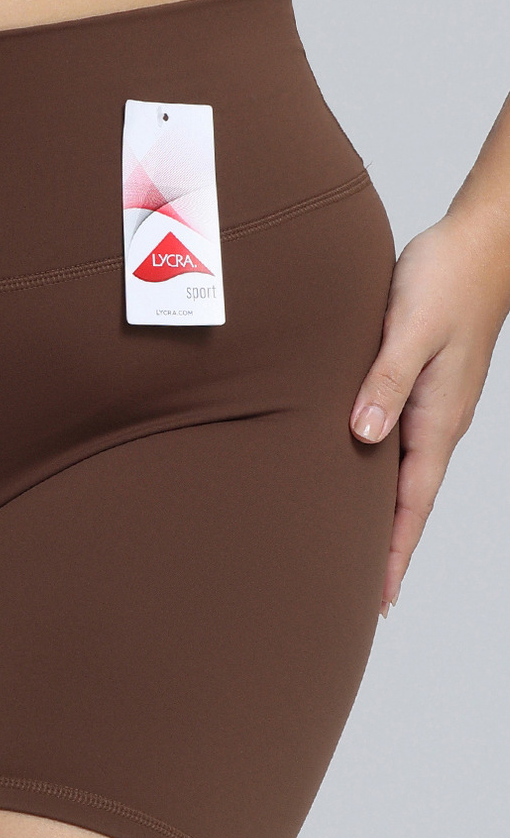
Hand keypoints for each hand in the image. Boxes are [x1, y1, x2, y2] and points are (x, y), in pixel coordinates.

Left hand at [350, 207, 509, 615]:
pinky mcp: (423, 386)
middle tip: (363, 597)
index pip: (412, 502)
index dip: (394, 551)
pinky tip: (360, 480)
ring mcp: (433, 406)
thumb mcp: (409, 329)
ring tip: (360, 554)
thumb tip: (363, 436)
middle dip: (388, 550)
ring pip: (403, 475)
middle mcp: (438, 421)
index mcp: (438, 418)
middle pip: (409, 502)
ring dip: (385, 516)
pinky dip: (380, 475)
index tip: (380, 596)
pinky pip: (399, 445)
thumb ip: (384, 382)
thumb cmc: (445, 277)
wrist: (478, 240)